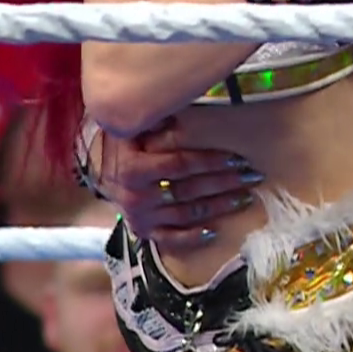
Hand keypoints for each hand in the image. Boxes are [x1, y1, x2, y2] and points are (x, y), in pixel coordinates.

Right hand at [87, 122, 262, 251]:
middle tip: (252, 176)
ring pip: (187, 213)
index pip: (181, 165)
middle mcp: (136, 196)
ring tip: (245, 198)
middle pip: (190, 190)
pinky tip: (213, 233)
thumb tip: (176, 112)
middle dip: (225, 183)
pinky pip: (170, 239)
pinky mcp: (142, 231)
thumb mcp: (130, 127)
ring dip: (219, 207)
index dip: (211, 162)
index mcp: (134, 168)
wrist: (99, 171)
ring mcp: (140, 217)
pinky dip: (191, 238)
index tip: (237, 159)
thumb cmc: (122, 145)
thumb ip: (153, 119)